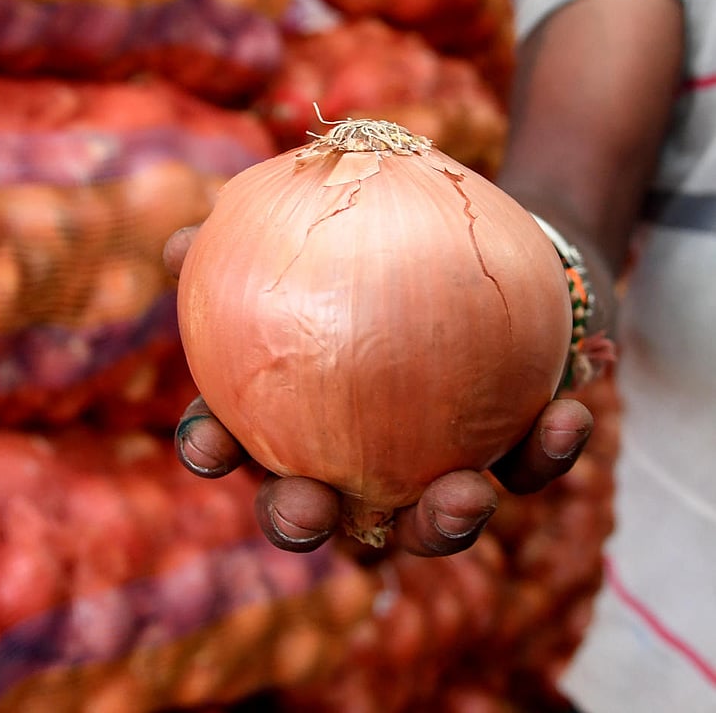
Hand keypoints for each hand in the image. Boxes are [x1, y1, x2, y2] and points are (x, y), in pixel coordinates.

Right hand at [165, 227, 593, 556]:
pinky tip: (566, 414)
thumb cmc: (388, 238)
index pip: (240, 440)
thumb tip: (175, 244)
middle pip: (323, 509)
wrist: (492, 243)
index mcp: (302, 411)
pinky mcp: (513, 453)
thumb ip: (253, 232)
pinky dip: (547, 450)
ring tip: (461, 493)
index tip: (208, 443)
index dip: (214, 451)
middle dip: (303, 522)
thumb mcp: (324, 219)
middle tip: (304, 508)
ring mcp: (437, 463)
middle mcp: (363, 455)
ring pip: (432, 519)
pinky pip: (530, 464)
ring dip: (445, 521)